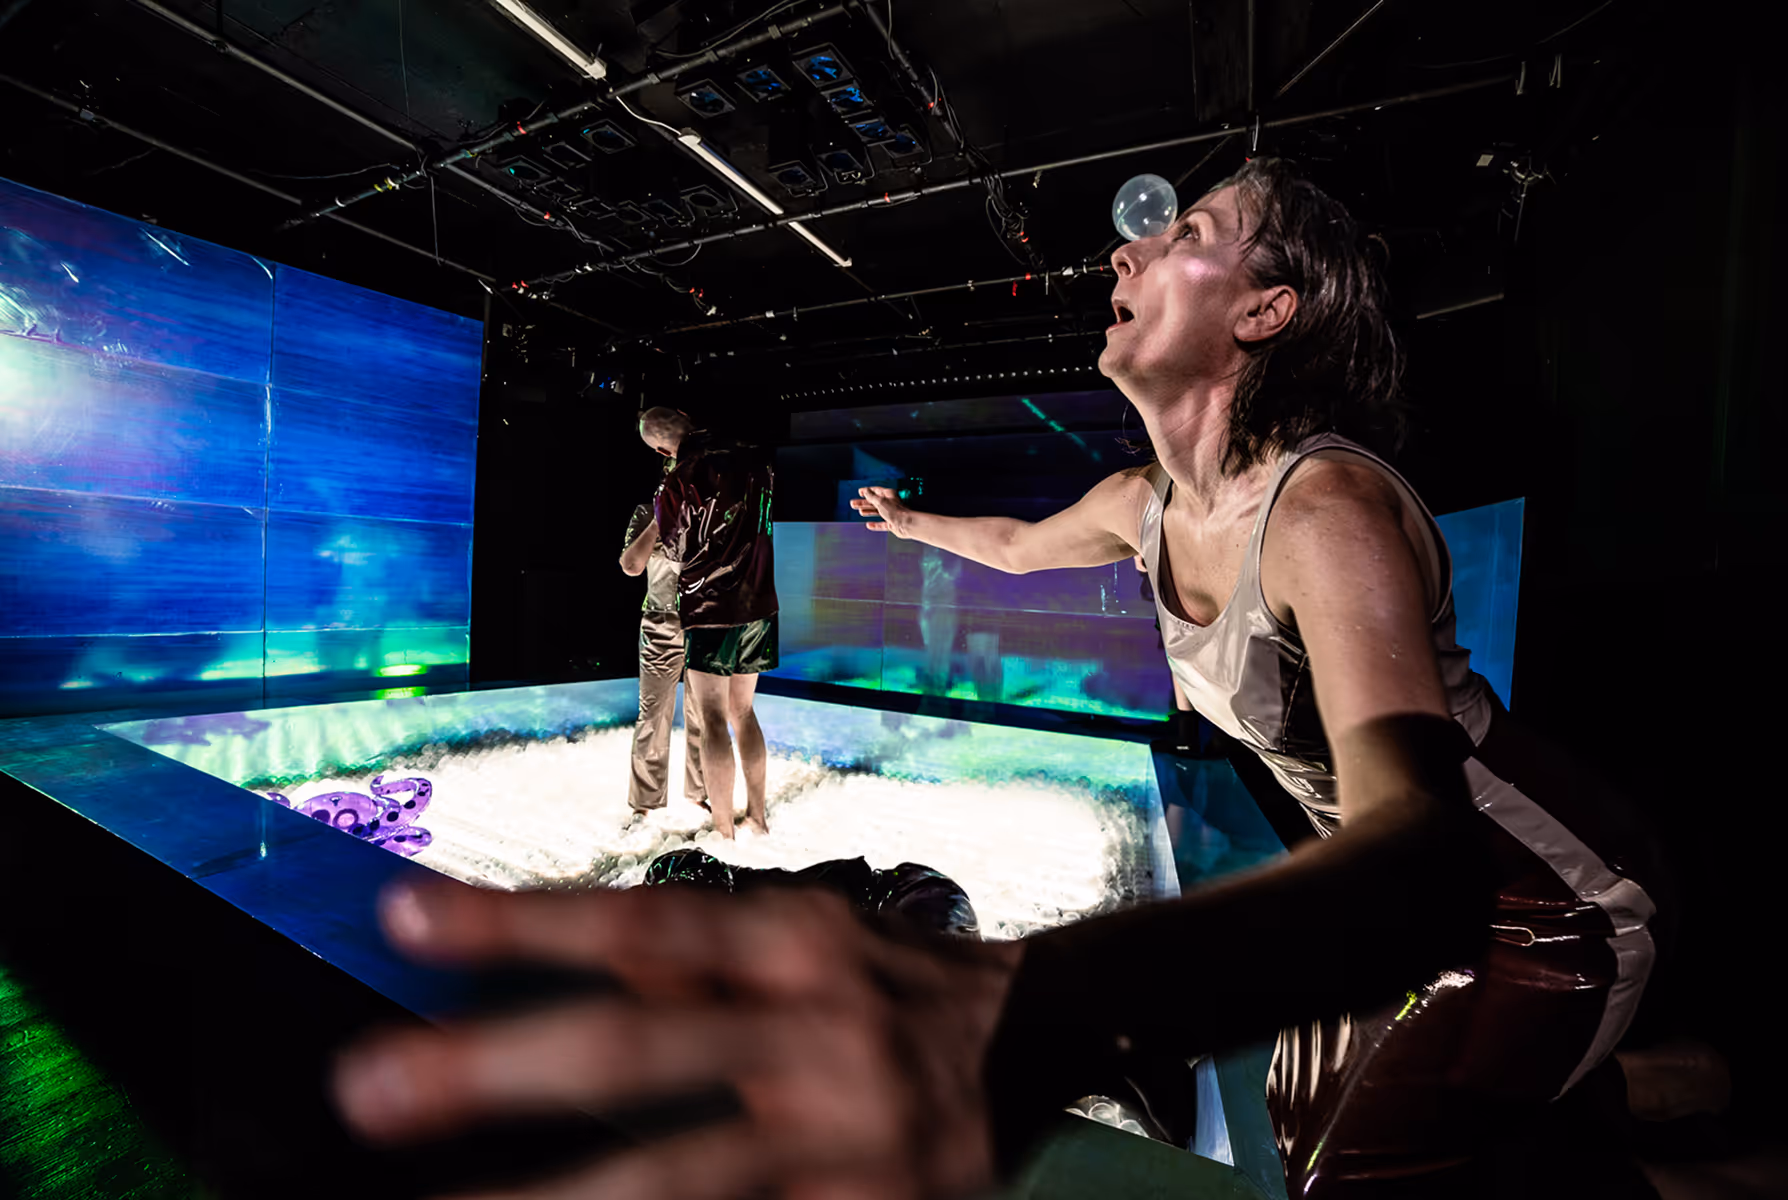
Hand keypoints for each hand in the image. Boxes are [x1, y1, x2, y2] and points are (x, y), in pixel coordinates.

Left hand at [334, 878, 1024, 1199]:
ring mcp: (844, 1136)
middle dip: (498, 1068)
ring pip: (679, 1174)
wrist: (1053, 1045)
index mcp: (797, 943)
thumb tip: (569, 952)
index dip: (520, 923)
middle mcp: (816, 1031)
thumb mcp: (810, 940)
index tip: (399, 921)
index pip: (640, 923)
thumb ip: (698, 956)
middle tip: (368, 1088)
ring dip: (553, 1197)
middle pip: (639, 1045)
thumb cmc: (898, 985)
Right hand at [851, 487, 913, 537]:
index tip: (860, 492)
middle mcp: (890, 503)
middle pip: (874, 502)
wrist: (906, 524)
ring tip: (860, 512)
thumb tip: (866, 490)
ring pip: (877, 512)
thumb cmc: (896, 511)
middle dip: (863, 503)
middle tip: (853, 503)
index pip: (876, 491)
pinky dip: (875, 525)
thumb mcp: (880, 501)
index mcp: (888, 495)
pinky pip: (882, 524)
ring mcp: (891, 514)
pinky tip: (869, 525)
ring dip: (868, 512)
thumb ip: (872, 496)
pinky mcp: (892, 524)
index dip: (867, 491)